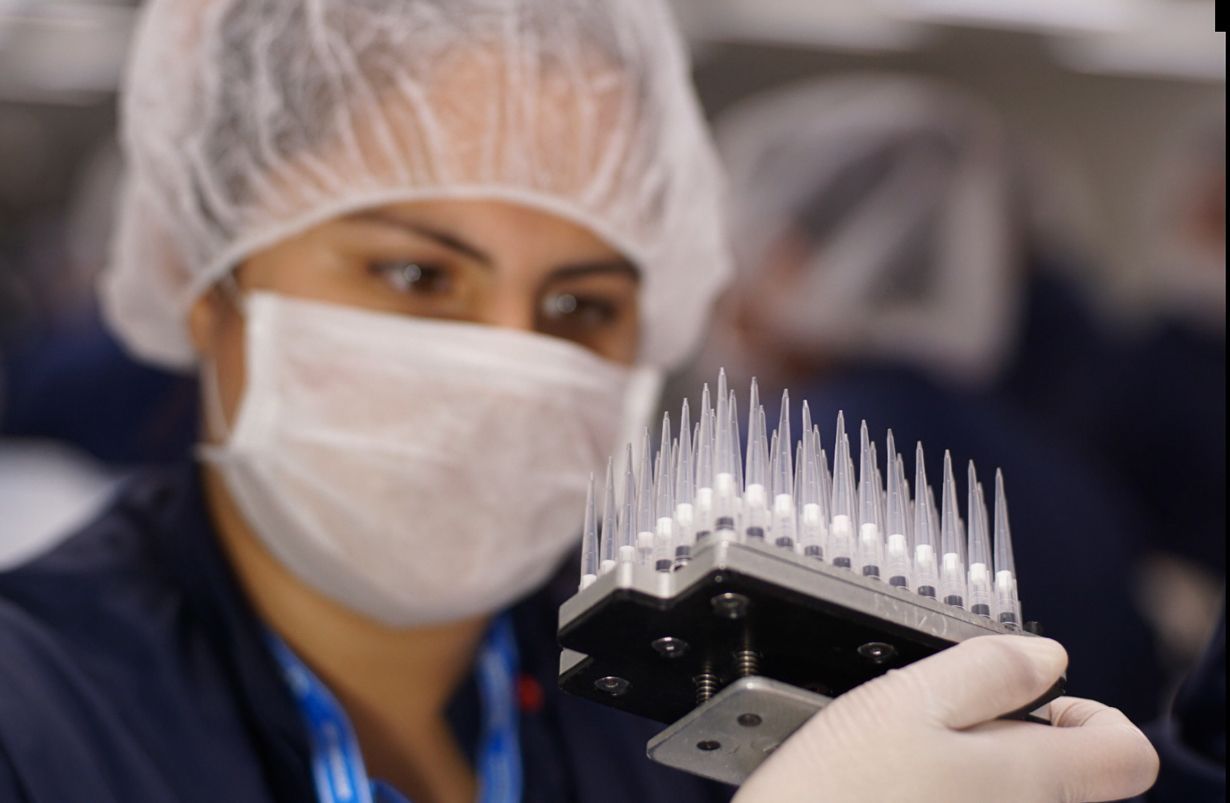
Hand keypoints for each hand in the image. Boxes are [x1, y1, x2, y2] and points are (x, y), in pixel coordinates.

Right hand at [734, 635, 1158, 802]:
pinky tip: (898, 795)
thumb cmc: (836, 794)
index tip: (1038, 702)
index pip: (1130, 754)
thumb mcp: (907, 699)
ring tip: (911, 767)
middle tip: (946, 731)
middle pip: (1073, 780)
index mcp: (1032, 780)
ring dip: (981, 776)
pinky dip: (950, 799)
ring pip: (1020, 799)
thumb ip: (990, 670)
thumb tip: (1047, 658)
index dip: (1092, 715)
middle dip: (1021, 743)